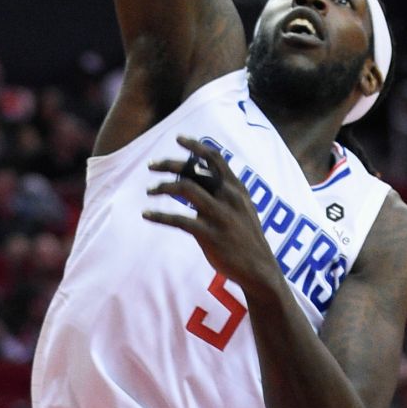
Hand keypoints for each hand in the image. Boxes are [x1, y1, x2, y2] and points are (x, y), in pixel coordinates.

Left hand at [143, 138, 276, 294]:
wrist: (259, 268)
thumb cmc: (246, 238)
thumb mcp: (242, 209)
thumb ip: (223, 193)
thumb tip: (198, 180)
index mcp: (237, 188)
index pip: (215, 158)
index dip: (196, 145)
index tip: (179, 139)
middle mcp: (228, 197)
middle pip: (194, 170)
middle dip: (169, 164)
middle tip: (151, 165)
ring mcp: (219, 215)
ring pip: (184, 188)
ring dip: (162, 187)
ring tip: (149, 190)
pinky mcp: (209, 235)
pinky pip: (178, 220)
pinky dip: (159, 215)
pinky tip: (146, 214)